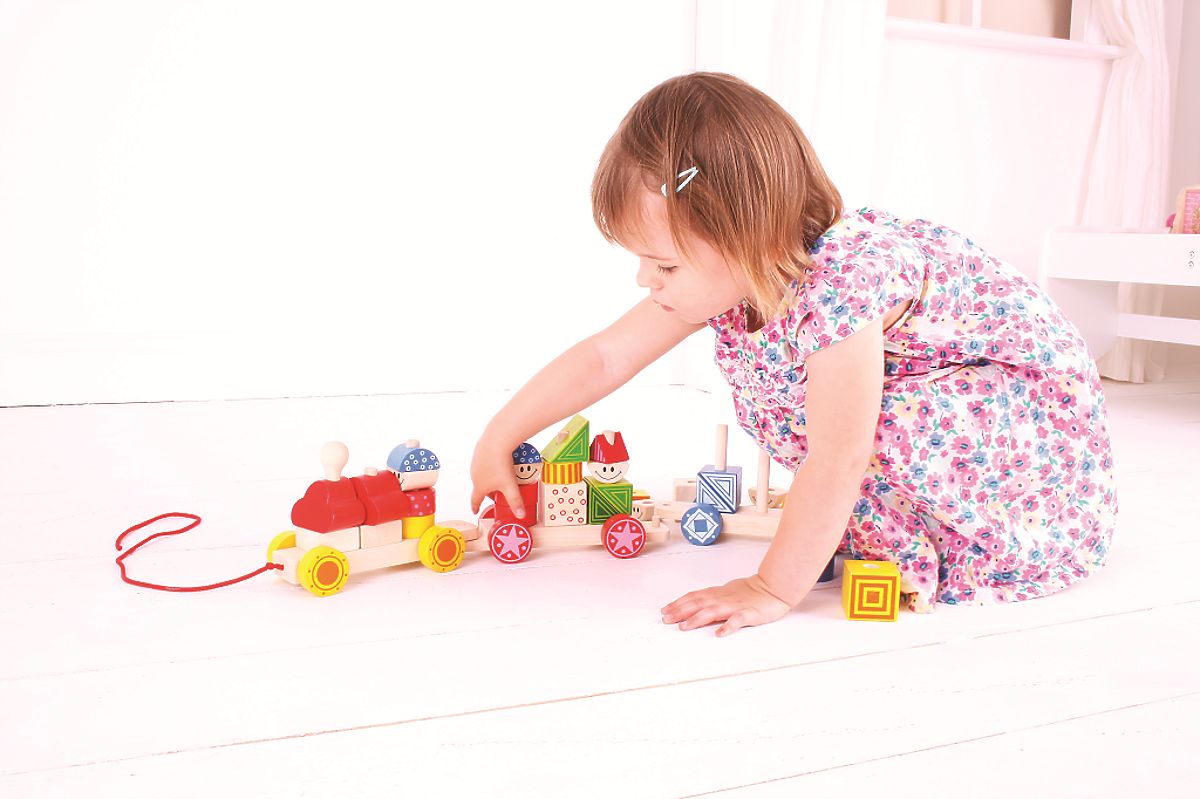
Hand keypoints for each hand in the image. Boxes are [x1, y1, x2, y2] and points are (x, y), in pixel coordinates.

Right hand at [469, 437, 524, 517]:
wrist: (497, 440)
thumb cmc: (501, 465)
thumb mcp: (510, 486)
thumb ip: (515, 502)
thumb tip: (520, 515)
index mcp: (479, 486)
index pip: (475, 500)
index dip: (475, 506)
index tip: (474, 510)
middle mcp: (475, 474)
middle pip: (481, 486)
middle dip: (489, 491)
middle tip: (498, 493)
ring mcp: (476, 462)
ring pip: (483, 474)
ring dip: (491, 477)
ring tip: (502, 476)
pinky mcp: (480, 450)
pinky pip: (485, 461)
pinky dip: (491, 464)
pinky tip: (500, 461)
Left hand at [661, 574, 791, 636]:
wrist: (772, 588)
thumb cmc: (749, 591)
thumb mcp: (726, 592)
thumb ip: (711, 598)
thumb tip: (693, 605)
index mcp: (717, 593)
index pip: (693, 597)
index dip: (678, 603)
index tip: (664, 610)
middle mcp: (722, 598)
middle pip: (698, 603)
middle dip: (680, 611)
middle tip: (666, 619)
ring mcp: (735, 606)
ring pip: (712, 611)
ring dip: (697, 619)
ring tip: (684, 626)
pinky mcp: (749, 614)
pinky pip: (737, 620)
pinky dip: (728, 626)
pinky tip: (719, 634)